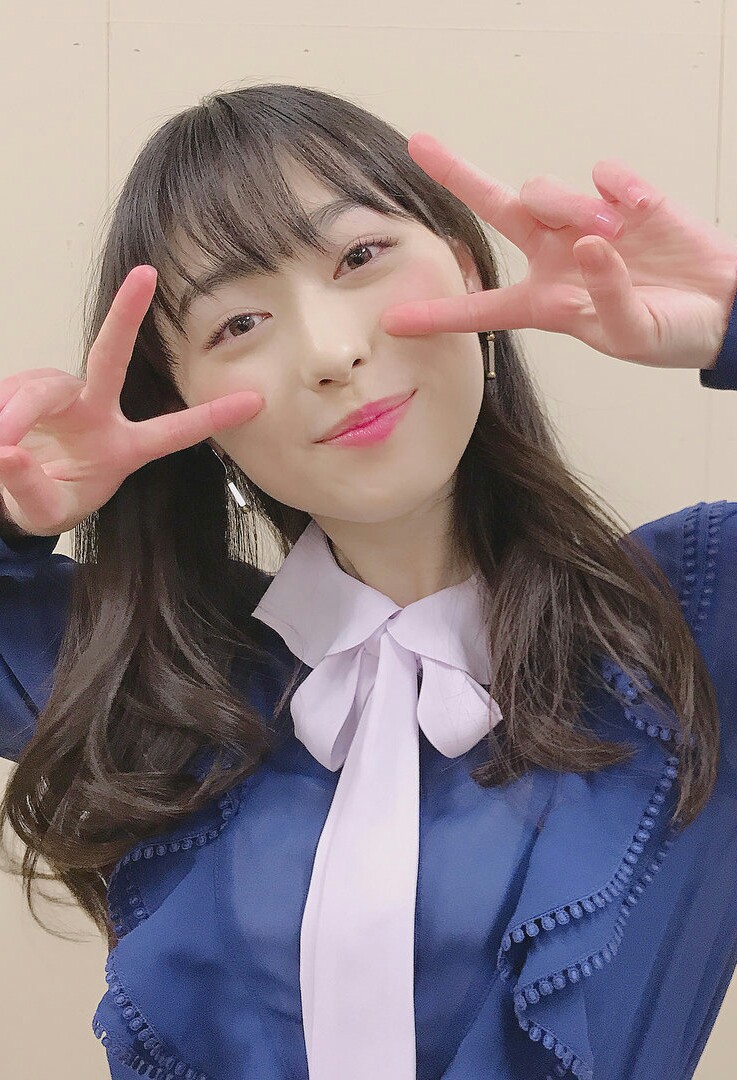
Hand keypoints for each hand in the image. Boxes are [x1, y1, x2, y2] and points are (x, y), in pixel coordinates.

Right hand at [0, 266, 263, 536]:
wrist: (11, 493)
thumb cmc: (46, 499)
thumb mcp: (44, 512)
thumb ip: (29, 489)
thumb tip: (7, 454)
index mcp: (122, 448)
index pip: (172, 432)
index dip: (211, 417)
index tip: (255, 401)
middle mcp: (98, 412)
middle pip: (111, 359)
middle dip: (127, 316)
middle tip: (145, 275)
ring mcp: (63, 395)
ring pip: (42, 388)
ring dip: (18, 414)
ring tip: (3, 446)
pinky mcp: (26, 386)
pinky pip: (11, 393)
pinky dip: (0, 414)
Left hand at [380, 133, 736, 371]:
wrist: (721, 309)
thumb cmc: (667, 330)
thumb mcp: (629, 334)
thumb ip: (604, 296)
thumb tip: (587, 242)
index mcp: (546, 301)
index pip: (484, 309)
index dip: (441, 316)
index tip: (394, 321)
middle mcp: (556, 256)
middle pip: (498, 208)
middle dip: (459, 175)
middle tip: (421, 145)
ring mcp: (587, 222)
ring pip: (546, 191)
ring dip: (570, 209)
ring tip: (612, 236)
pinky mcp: (625, 197)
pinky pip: (603, 174)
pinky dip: (618, 189)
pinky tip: (639, 209)